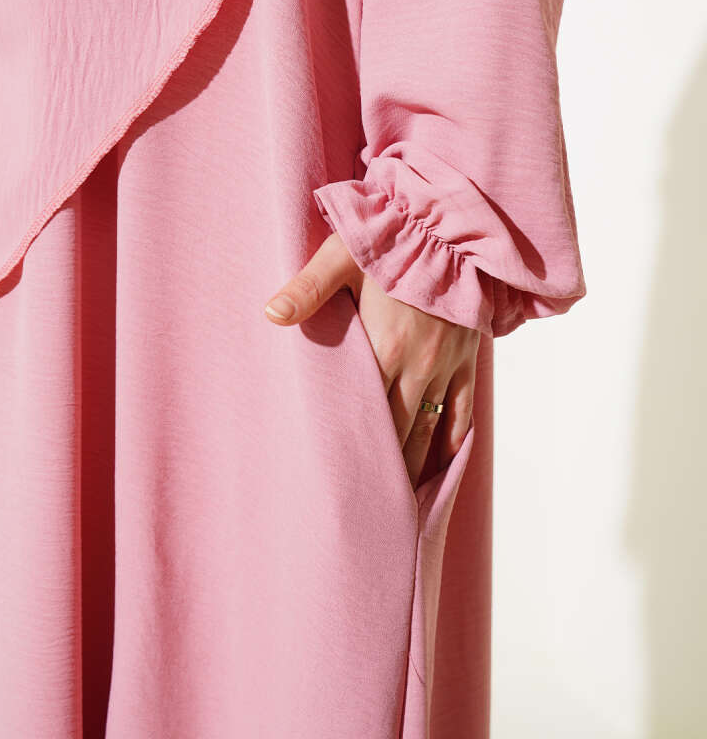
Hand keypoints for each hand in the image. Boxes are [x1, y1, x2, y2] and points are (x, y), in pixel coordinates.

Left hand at [264, 231, 479, 486]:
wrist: (455, 227)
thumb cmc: (395, 238)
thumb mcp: (343, 256)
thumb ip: (307, 288)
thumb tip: (269, 314)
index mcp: (384, 347)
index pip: (365, 414)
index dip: (353, 450)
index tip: (341, 483)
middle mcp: (418, 366)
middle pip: (399, 433)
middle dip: (384, 472)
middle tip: (367, 511)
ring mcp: (447, 365)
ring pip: (429, 428)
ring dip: (414, 465)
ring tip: (398, 504)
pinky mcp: (468, 358)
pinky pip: (462, 409)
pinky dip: (453, 439)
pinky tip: (442, 463)